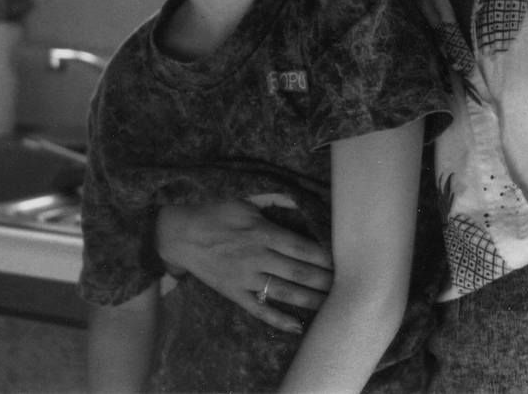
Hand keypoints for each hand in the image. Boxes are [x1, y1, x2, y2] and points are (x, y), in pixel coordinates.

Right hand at [156, 200, 333, 331]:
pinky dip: (279, 319)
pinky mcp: (235, 293)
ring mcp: (245, 278)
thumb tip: (299, 201)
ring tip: (332, 305)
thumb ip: (273, 206)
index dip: (325, 256)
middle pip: (298, 272)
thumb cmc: (215, 214)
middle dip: (325, 280)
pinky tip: (298, 326)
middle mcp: (257, 257)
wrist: (180, 235)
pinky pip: (259, 309)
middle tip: (348, 286)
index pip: (302, 247)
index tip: (345, 260)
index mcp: (262, 232)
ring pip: (284, 292)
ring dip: (310, 300)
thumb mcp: (245, 203)